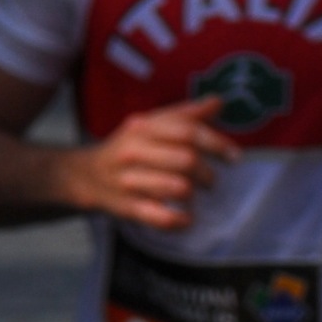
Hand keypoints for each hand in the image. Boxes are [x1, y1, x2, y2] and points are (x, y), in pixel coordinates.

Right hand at [74, 96, 237, 229]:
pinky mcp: (127, 207)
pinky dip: (181, 220)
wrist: (86, 174)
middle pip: (186, 160)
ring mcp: (128, 180)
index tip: (234, 156)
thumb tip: (218, 101)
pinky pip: (162, 217)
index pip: (187, 132)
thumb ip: (185, 115)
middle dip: (207, 173)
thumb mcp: (152, 124)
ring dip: (194, 193)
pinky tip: (187, 217)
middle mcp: (133, 151)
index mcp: (143, 127)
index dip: (216, 143)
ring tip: (194, 194)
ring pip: (178, 188)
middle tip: (210, 180)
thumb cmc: (131, 147)